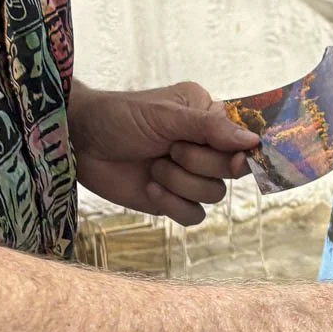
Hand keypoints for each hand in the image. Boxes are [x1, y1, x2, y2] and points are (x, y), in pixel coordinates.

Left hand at [69, 80, 259, 225]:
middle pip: (232, 171)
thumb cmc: (119, 117)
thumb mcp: (165, 115)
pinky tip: (150, 188)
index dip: (243, 152)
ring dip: (181, 183)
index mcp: (208, 117)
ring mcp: (188, 175)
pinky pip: (194, 216)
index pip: (244, 139)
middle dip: (200, 163)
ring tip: (154, 165)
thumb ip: (209, 128)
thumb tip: (253, 141)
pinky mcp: (172, 200)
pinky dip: (173, 204)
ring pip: (214, 195)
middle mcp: (204, 146)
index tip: (236, 159)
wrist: (79, 143)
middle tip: (170, 149)